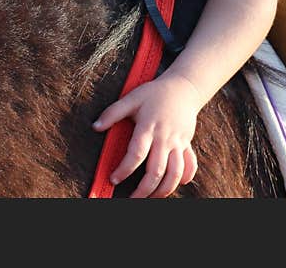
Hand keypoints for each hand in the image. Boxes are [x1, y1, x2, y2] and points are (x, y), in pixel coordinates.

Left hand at [92, 73, 201, 197]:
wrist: (183, 87)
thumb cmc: (155, 93)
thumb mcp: (131, 98)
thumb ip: (112, 113)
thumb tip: (95, 126)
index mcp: (148, 127)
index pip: (136, 154)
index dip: (124, 169)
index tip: (114, 178)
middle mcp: (164, 138)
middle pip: (156, 171)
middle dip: (144, 190)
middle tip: (133, 198)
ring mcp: (178, 142)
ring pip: (175, 173)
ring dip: (164, 190)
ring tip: (152, 197)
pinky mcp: (187, 144)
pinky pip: (190, 165)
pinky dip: (185, 177)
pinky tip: (177, 184)